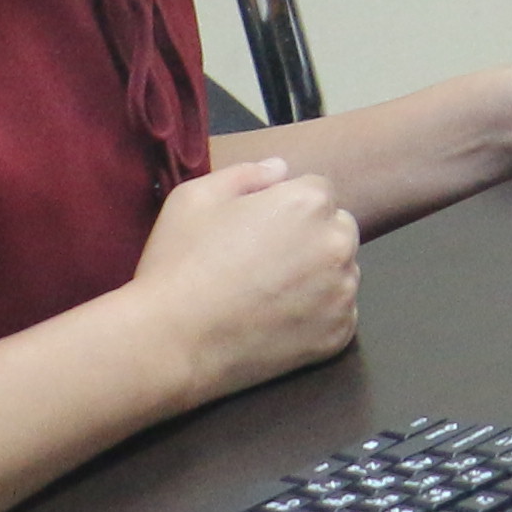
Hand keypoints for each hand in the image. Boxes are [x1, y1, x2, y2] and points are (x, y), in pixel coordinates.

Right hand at [129, 157, 359, 401]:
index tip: (257, 231)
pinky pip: (340, 314)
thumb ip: (246, 173)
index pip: (316, 191)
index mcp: (308, 202)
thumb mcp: (196, 197)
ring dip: (318, 277)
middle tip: (264, 263)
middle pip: (336, 229)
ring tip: (269, 296)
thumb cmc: (178, 263)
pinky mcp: (339, 334)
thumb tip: (281, 168)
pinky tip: (279, 322)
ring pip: (341, 272)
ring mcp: (342, 292)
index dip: (285, 208)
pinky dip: (319, 316)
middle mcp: (337, 243)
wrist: (169, 343)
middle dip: (310, 238)